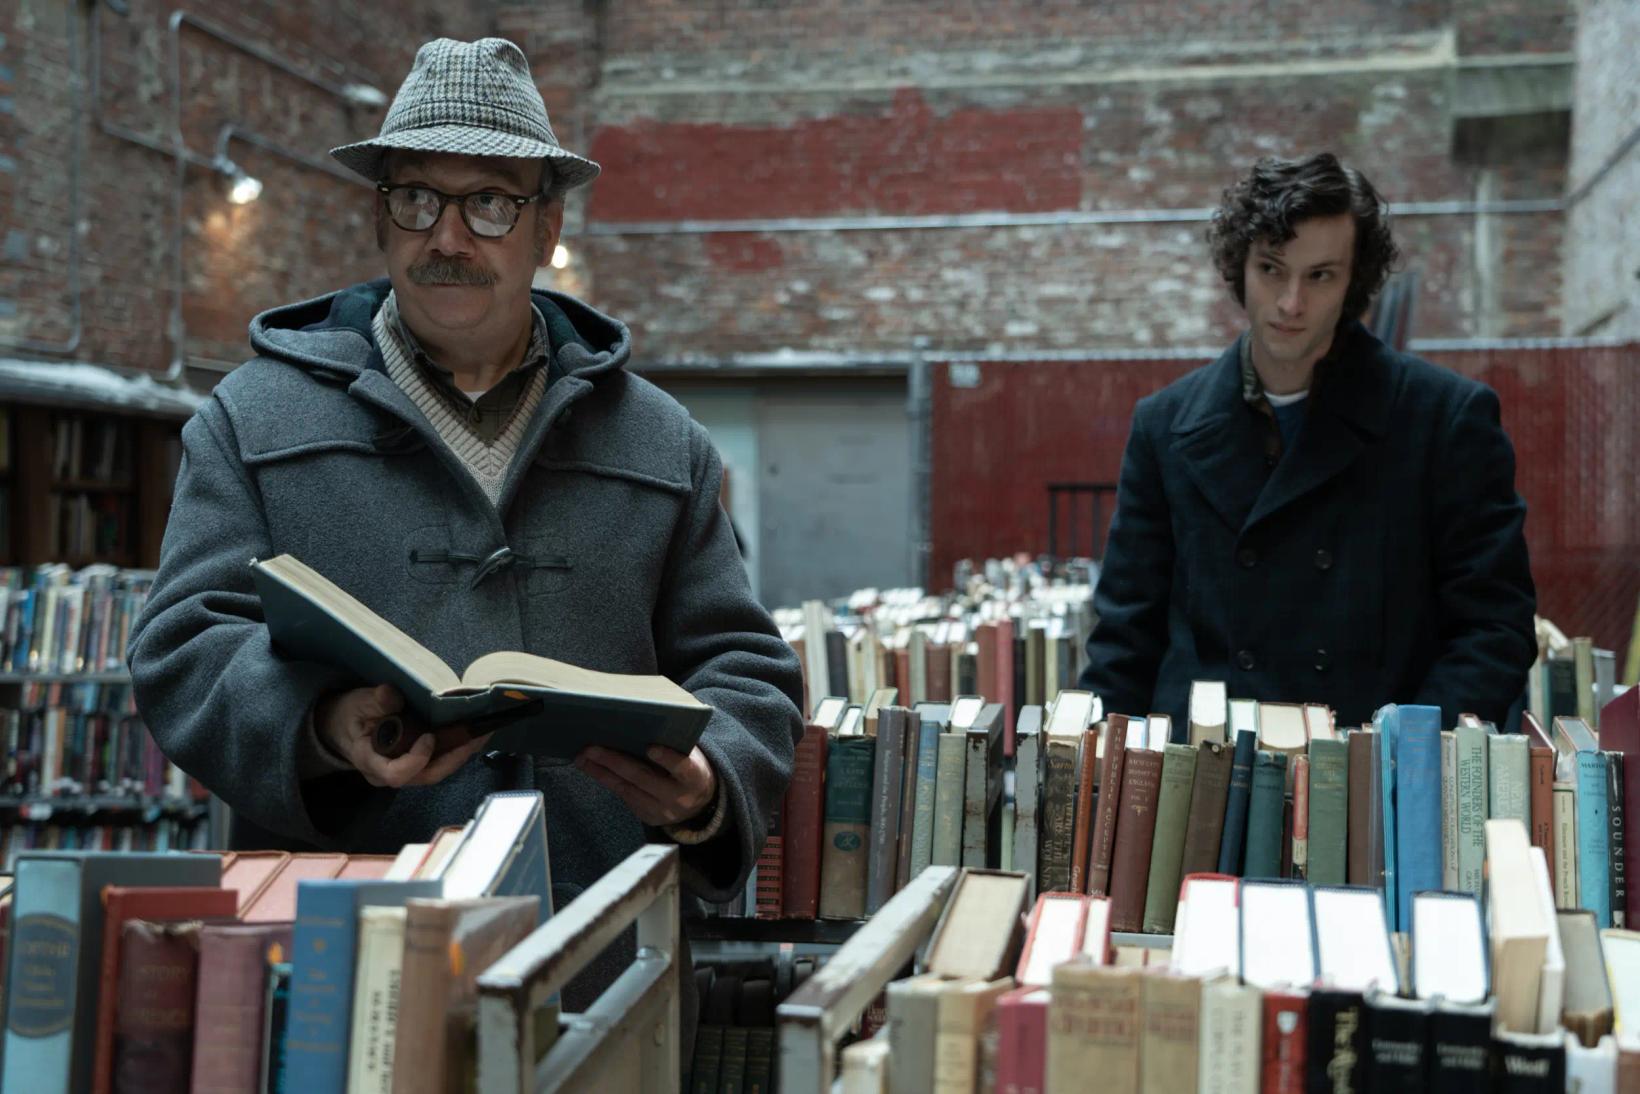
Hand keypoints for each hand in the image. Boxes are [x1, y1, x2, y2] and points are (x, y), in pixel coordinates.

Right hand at [315, 684, 491, 787]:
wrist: (343, 726)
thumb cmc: (350, 715)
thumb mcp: (357, 703)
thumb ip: (374, 702)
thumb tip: (390, 695)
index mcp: (369, 761)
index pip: (395, 774)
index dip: (416, 760)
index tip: (429, 737)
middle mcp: (388, 773)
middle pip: (426, 776)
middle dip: (454, 758)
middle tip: (475, 736)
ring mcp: (404, 771)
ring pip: (436, 771)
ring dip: (460, 754)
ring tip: (481, 732)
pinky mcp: (415, 765)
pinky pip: (438, 763)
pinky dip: (456, 749)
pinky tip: (472, 734)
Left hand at [575, 744, 716, 826]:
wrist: (701, 803)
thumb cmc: (691, 768)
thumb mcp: (692, 756)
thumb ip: (674, 745)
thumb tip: (640, 725)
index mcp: (695, 778)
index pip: (683, 768)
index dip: (667, 759)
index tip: (651, 748)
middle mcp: (678, 798)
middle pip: (643, 778)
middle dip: (614, 762)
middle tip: (591, 748)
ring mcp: (662, 811)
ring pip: (627, 789)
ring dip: (601, 772)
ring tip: (582, 758)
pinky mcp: (648, 817)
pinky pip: (625, 797)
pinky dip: (608, 781)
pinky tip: (593, 768)